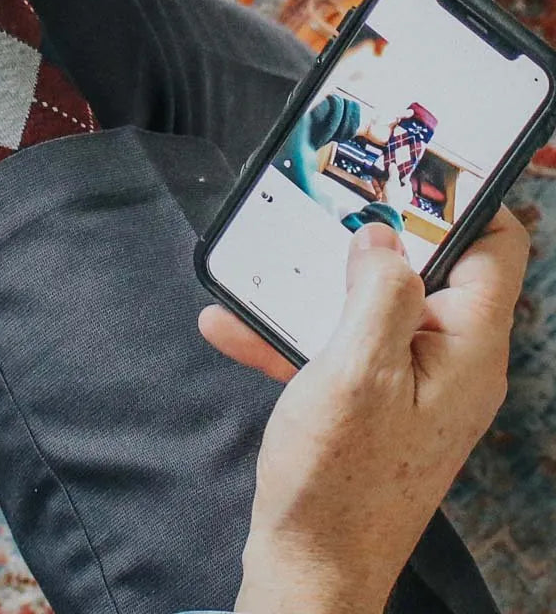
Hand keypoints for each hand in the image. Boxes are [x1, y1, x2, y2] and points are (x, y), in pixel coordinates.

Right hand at [199, 212, 526, 613]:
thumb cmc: (337, 477)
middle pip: (429, 270)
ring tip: (267, 264)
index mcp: (466, 348)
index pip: (495, 249)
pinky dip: (295, 334)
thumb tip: (383, 238)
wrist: (309, 566)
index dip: (463, 199)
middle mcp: (451, 361)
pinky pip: (342, 348)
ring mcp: (412, 383)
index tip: (414, 163)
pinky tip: (232, 324)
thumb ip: (378, 293)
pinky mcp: (376, 403)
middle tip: (327, 201)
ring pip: (375, 306)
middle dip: (375, 234)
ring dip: (318, 286)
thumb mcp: (355, 371)